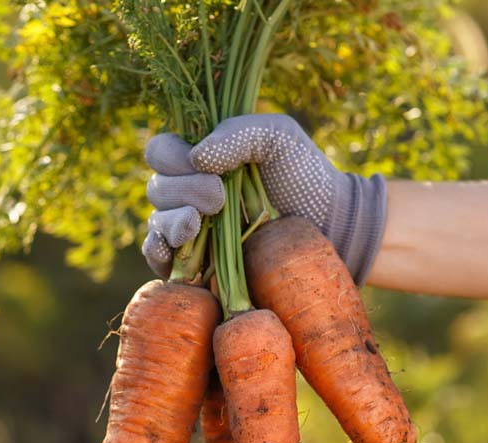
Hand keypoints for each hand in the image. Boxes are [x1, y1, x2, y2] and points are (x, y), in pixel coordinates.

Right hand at [144, 114, 387, 283]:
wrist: (330, 226)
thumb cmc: (304, 176)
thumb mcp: (278, 137)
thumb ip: (239, 132)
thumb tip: (196, 158)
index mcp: (201, 158)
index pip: (160, 152)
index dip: (172, 156)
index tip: (205, 164)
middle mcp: (189, 193)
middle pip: (157, 188)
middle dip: (183, 190)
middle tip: (220, 197)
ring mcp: (190, 231)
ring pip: (157, 223)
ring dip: (173, 221)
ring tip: (199, 222)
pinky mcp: (194, 266)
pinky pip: (158, 259)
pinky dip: (159, 252)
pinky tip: (175, 248)